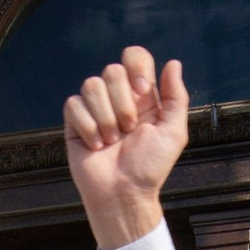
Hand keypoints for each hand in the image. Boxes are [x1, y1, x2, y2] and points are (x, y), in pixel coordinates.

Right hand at [64, 44, 189, 249]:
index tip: (141, 92)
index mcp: (142, 95)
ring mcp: (95, 108)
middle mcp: (117, 97)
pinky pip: (74, 104)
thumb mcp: (173, 132)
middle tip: (129, 129)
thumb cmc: (150, 167)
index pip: (135, 57)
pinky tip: (96, 145)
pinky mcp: (75, 121)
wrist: (124, 193)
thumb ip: (176, 96)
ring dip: (106, 118)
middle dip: (122, 103)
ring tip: (112, 141)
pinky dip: (87, 127)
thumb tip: (173, 63)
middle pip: (112, 70)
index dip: (136, 67)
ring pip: (91, 85)